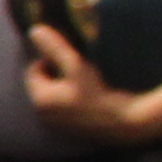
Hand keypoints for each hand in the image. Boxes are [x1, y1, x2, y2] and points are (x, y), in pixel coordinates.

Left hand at [21, 25, 153, 143]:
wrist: (127, 124)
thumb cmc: (100, 93)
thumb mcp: (76, 66)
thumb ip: (55, 48)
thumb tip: (33, 30)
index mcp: (39, 100)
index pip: (34, 71)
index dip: (50, 60)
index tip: (71, 57)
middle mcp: (44, 116)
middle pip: (44, 84)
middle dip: (57, 74)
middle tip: (79, 69)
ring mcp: (57, 125)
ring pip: (56, 96)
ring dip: (66, 86)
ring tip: (87, 82)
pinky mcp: (72, 131)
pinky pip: (67, 109)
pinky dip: (74, 100)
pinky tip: (93, 97)